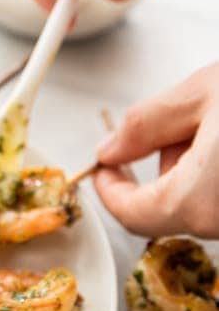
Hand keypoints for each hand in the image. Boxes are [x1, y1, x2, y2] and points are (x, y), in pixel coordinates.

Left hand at [93, 63, 218, 237]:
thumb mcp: (202, 96)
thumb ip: (145, 125)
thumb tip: (112, 149)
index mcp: (198, 202)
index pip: (131, 214)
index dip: (108, 188)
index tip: (102, 166)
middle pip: (169, 205)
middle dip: (162, 161)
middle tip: (178, 118)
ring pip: (200, 199)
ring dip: (194, 162)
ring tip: (215, 118)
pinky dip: (216, 167)